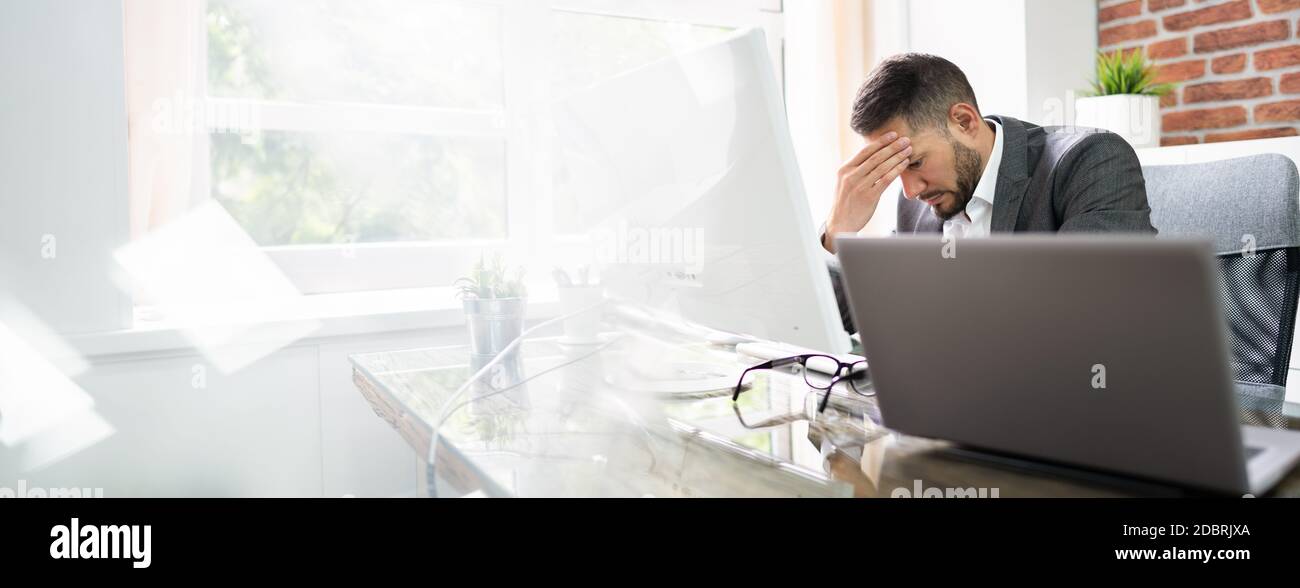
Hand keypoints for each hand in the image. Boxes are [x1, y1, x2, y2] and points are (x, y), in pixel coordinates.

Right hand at [822, 133, 911, 252]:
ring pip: (882, 166)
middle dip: (892, 146)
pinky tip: (904, 164)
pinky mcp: (869, 196)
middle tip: (905, 139)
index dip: (881, 142)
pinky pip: (886, 179)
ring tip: (908, 149)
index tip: (893, 135)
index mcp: (844, 170)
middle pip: (876, 157)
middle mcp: (851, 176)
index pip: (865, 151)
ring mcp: (860, 186)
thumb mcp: (845, 182)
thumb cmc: (846, 202)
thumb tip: (873, 155)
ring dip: (897, 156)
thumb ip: (856, 170)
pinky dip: (897, 170)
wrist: (840, 223)